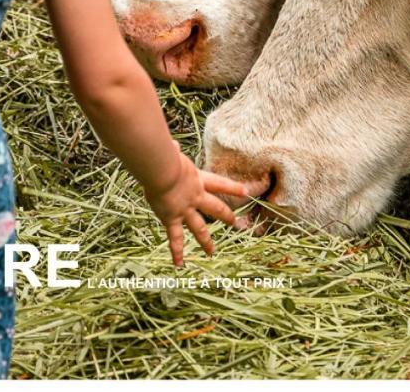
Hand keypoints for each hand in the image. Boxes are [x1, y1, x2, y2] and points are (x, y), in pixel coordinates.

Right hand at [145, 147, 249, 266]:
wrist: (163, 171)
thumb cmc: (166, 158)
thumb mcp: (173, 153)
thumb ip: (174, 151)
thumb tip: (172, 145)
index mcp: (197, 179)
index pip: (220, 184)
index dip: (233, 188)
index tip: (246, 192)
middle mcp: (195, 197)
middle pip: (215, 208)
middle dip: (225, 216)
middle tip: (234, 223)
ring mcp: (185, 210)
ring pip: (199, 228)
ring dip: (206, 240)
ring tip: (211, 251)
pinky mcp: (173, 219)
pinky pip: (175, 238)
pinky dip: (177, 252)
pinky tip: (180, 264)